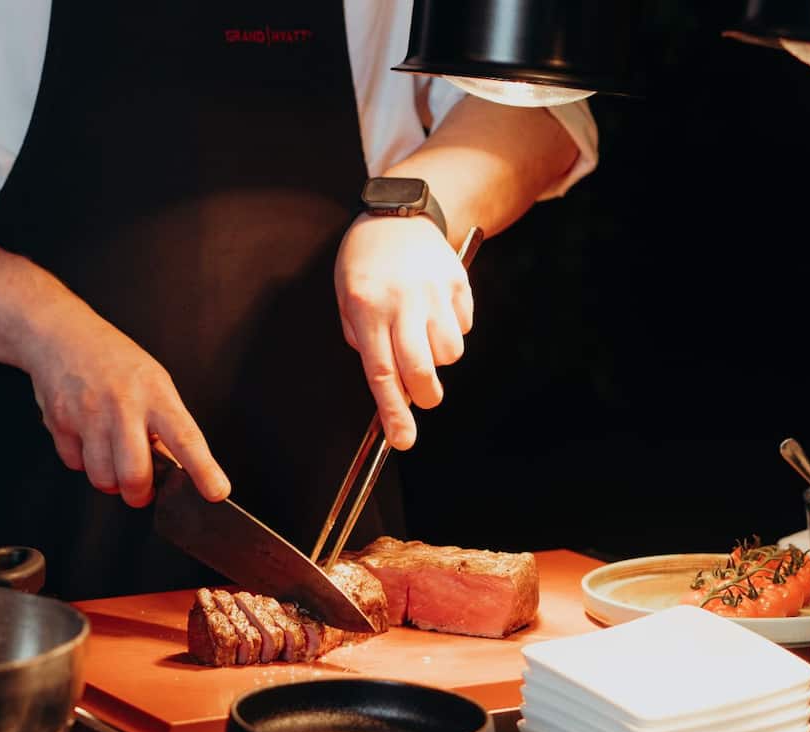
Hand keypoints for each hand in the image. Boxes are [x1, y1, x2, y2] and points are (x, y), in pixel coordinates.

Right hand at [21, 307, 229, 505]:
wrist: (62, 335)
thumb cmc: (114, 360)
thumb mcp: (153, 382)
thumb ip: (165, 425)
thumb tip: (176, 468)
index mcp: (156, 395)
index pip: (186, 439)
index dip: (203, 470)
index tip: (216, 492)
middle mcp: (123, 406)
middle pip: (135, 475)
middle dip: (139, 494)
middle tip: (141, 490)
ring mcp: (89, 415)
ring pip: (103, 478)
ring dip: (110, 481)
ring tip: (113, 460)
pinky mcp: (59, 423)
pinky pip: (74, 465)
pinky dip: (83, 462)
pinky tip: (89, 441)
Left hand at [334, 213, 473, 450]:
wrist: (399, 213)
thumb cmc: (366, 262)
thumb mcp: (346, 298)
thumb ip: (363, 340)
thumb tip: (389, 382)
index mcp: (367, 308)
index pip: (381, 373)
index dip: (394, 413)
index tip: (403, 440)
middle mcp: (403, 302)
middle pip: (421, 370)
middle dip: (425, 396)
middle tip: (423, 396)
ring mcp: (434, 292)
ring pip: (449, 353)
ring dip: (438, 357)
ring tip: (423, 334)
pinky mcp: (458, 283)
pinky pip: (463, 327)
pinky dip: (452, 329)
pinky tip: (435, 309)